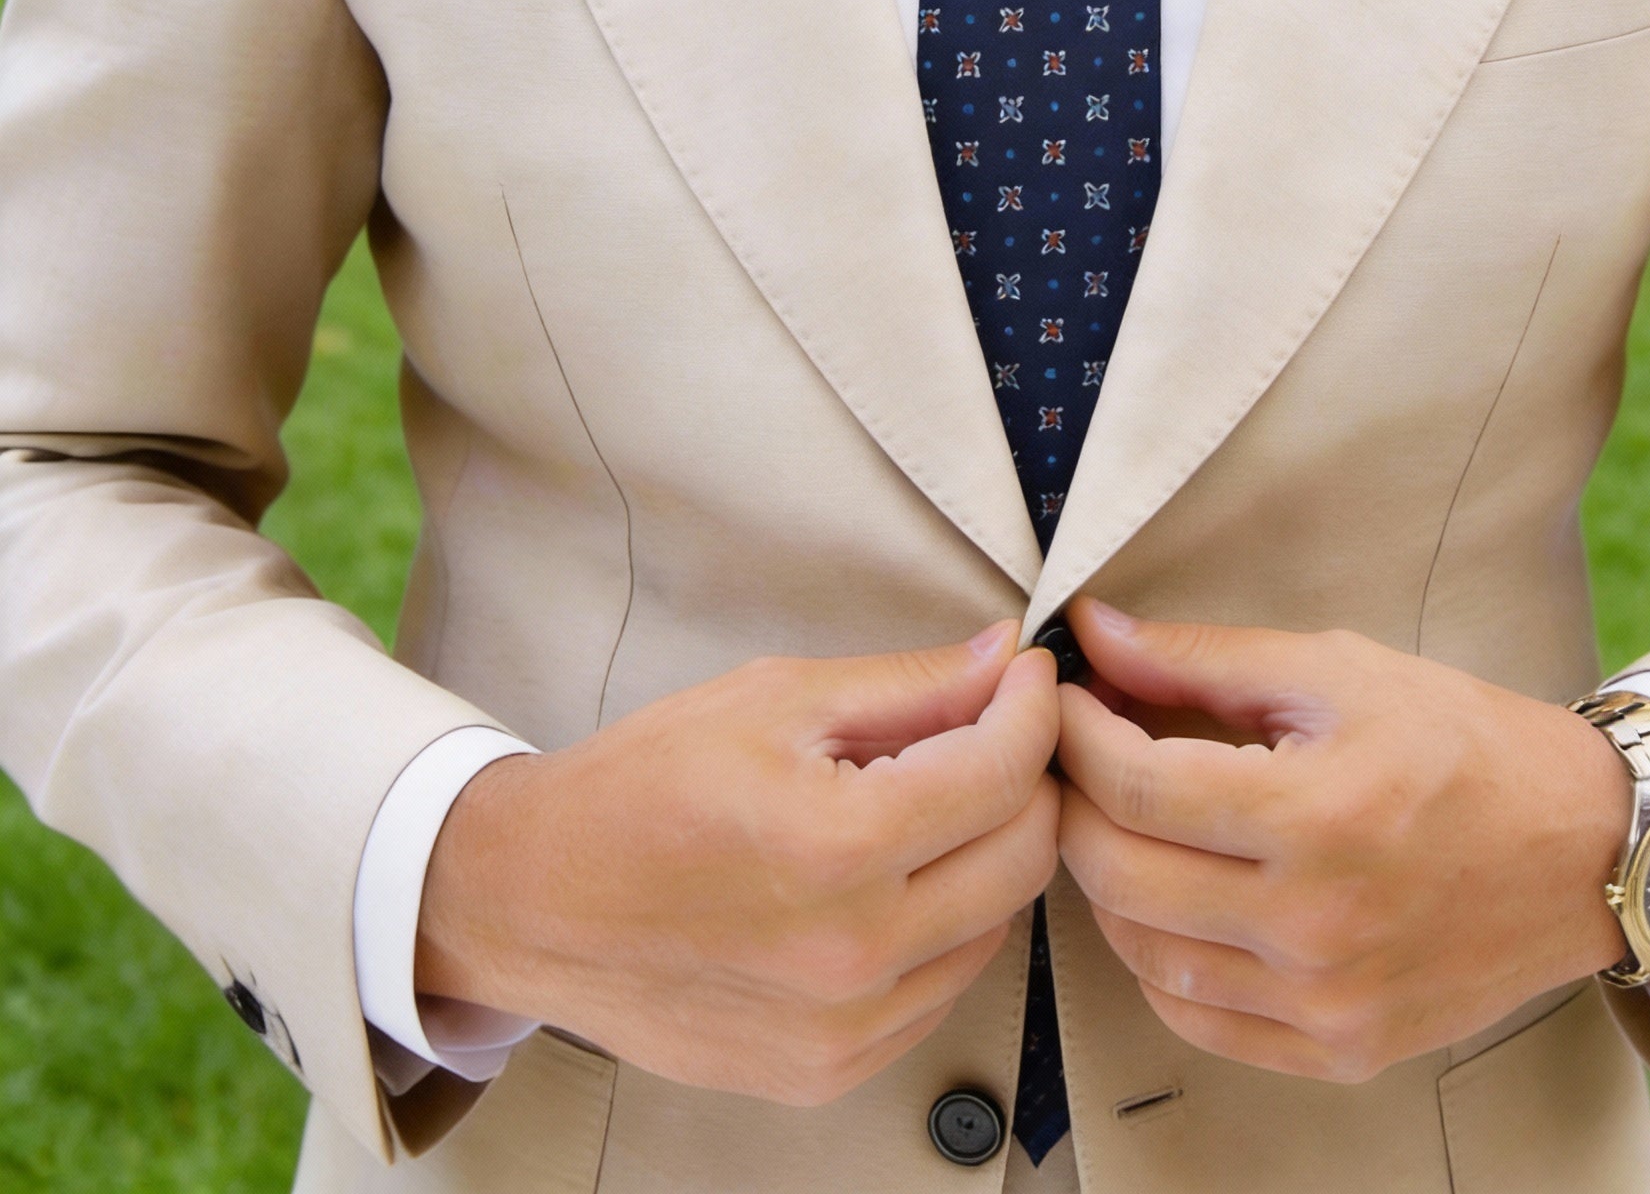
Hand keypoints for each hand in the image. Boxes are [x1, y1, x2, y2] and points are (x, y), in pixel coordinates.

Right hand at [417, 624, 1059, 1104]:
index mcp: (836, 846)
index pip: (1004, 771)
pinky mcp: (830, 1070)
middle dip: (1025, 778)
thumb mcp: (775, 699)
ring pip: (997, 926)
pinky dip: (942, 926)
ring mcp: (844, 1027)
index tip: (1026, 678)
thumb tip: (1004, 660)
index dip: (1032, 707)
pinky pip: (942, 987)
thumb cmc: (640, 790)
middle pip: (1024, 855)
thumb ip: (909, 685)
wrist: (536, 902)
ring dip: (986, 855)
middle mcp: (852, 953)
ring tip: (923, 807)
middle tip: (989, 733)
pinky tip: (888, 881)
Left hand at [1054, 600, 1631, 1083]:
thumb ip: (1202, 657)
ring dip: (1106, 882)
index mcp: (1319, 816)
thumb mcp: (1337, 670)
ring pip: (1143, 956)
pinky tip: (1168, 900)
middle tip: (1076, 755)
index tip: (1064, 698)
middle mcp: (1318, 925)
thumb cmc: (1463, 743)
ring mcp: (1328, 1002)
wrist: (1584, 849)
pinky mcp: (1341, 1049)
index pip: (1137, 786)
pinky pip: (1197, 1021)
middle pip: (1120, 875)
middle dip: (1074, 803)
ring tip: (1120, 820)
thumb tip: (1094, 632)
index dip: (1076, 734)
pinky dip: (1157, 961)